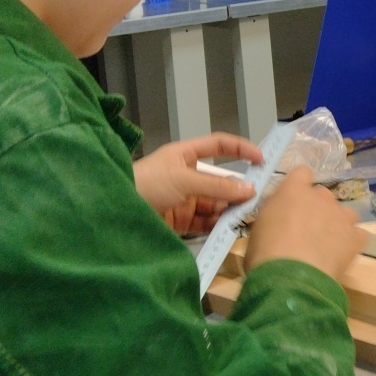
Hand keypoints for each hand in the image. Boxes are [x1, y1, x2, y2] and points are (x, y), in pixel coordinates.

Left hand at [133, 133, 262, 234]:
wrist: (114, 212)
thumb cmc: (147, 184)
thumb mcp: (184, 180)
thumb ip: (217, 186)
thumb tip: (249, 190)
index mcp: (185, 155)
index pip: (218, 146)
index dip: (240, 149)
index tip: (261, 160)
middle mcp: (187, 176)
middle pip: (220, 181)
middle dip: (238, 189)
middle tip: (258, 200)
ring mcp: (184, 199)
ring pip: (215, 203)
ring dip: (230, 209)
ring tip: (246, 217)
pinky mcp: (180, 221)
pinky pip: (205, 222)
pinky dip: (218, 225)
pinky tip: (230, 229)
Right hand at [245, 165, 364, 279]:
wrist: (291, 277)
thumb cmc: (265, 253)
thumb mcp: (258, 228)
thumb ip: (273, 214)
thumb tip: (278, 217)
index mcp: (294, 190)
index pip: (302, 173)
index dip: (299, 186)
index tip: (292, 201)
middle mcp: (321, 197)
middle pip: (323, 195)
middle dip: (316, 209)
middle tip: (305, 230)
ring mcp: (341, 216)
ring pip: (345, 212)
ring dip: (337, 223)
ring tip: (326, 243)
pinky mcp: (355, 237)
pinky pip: (358, 234)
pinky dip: (351, 241)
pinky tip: (341, 254)